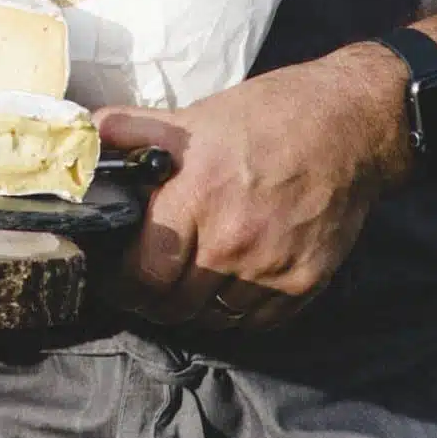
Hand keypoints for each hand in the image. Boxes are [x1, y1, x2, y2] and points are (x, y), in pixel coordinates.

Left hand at [99, 43, 411, 334]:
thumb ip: (137, 131)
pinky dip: (239, 312)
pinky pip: (257, 321)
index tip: (117, 278)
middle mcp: (233, 238)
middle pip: (175, 305)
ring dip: (197, 308)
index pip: (144, 272)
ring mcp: (271, 266)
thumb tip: (86, 133)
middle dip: (155, 300)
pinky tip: (233, 285)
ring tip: (191, 284)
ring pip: (214, 319)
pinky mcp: (304, 282)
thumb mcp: (196, 117)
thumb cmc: (270, 115)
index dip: (123, 283)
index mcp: (198, 193)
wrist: (350, 124)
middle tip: (150, 286)